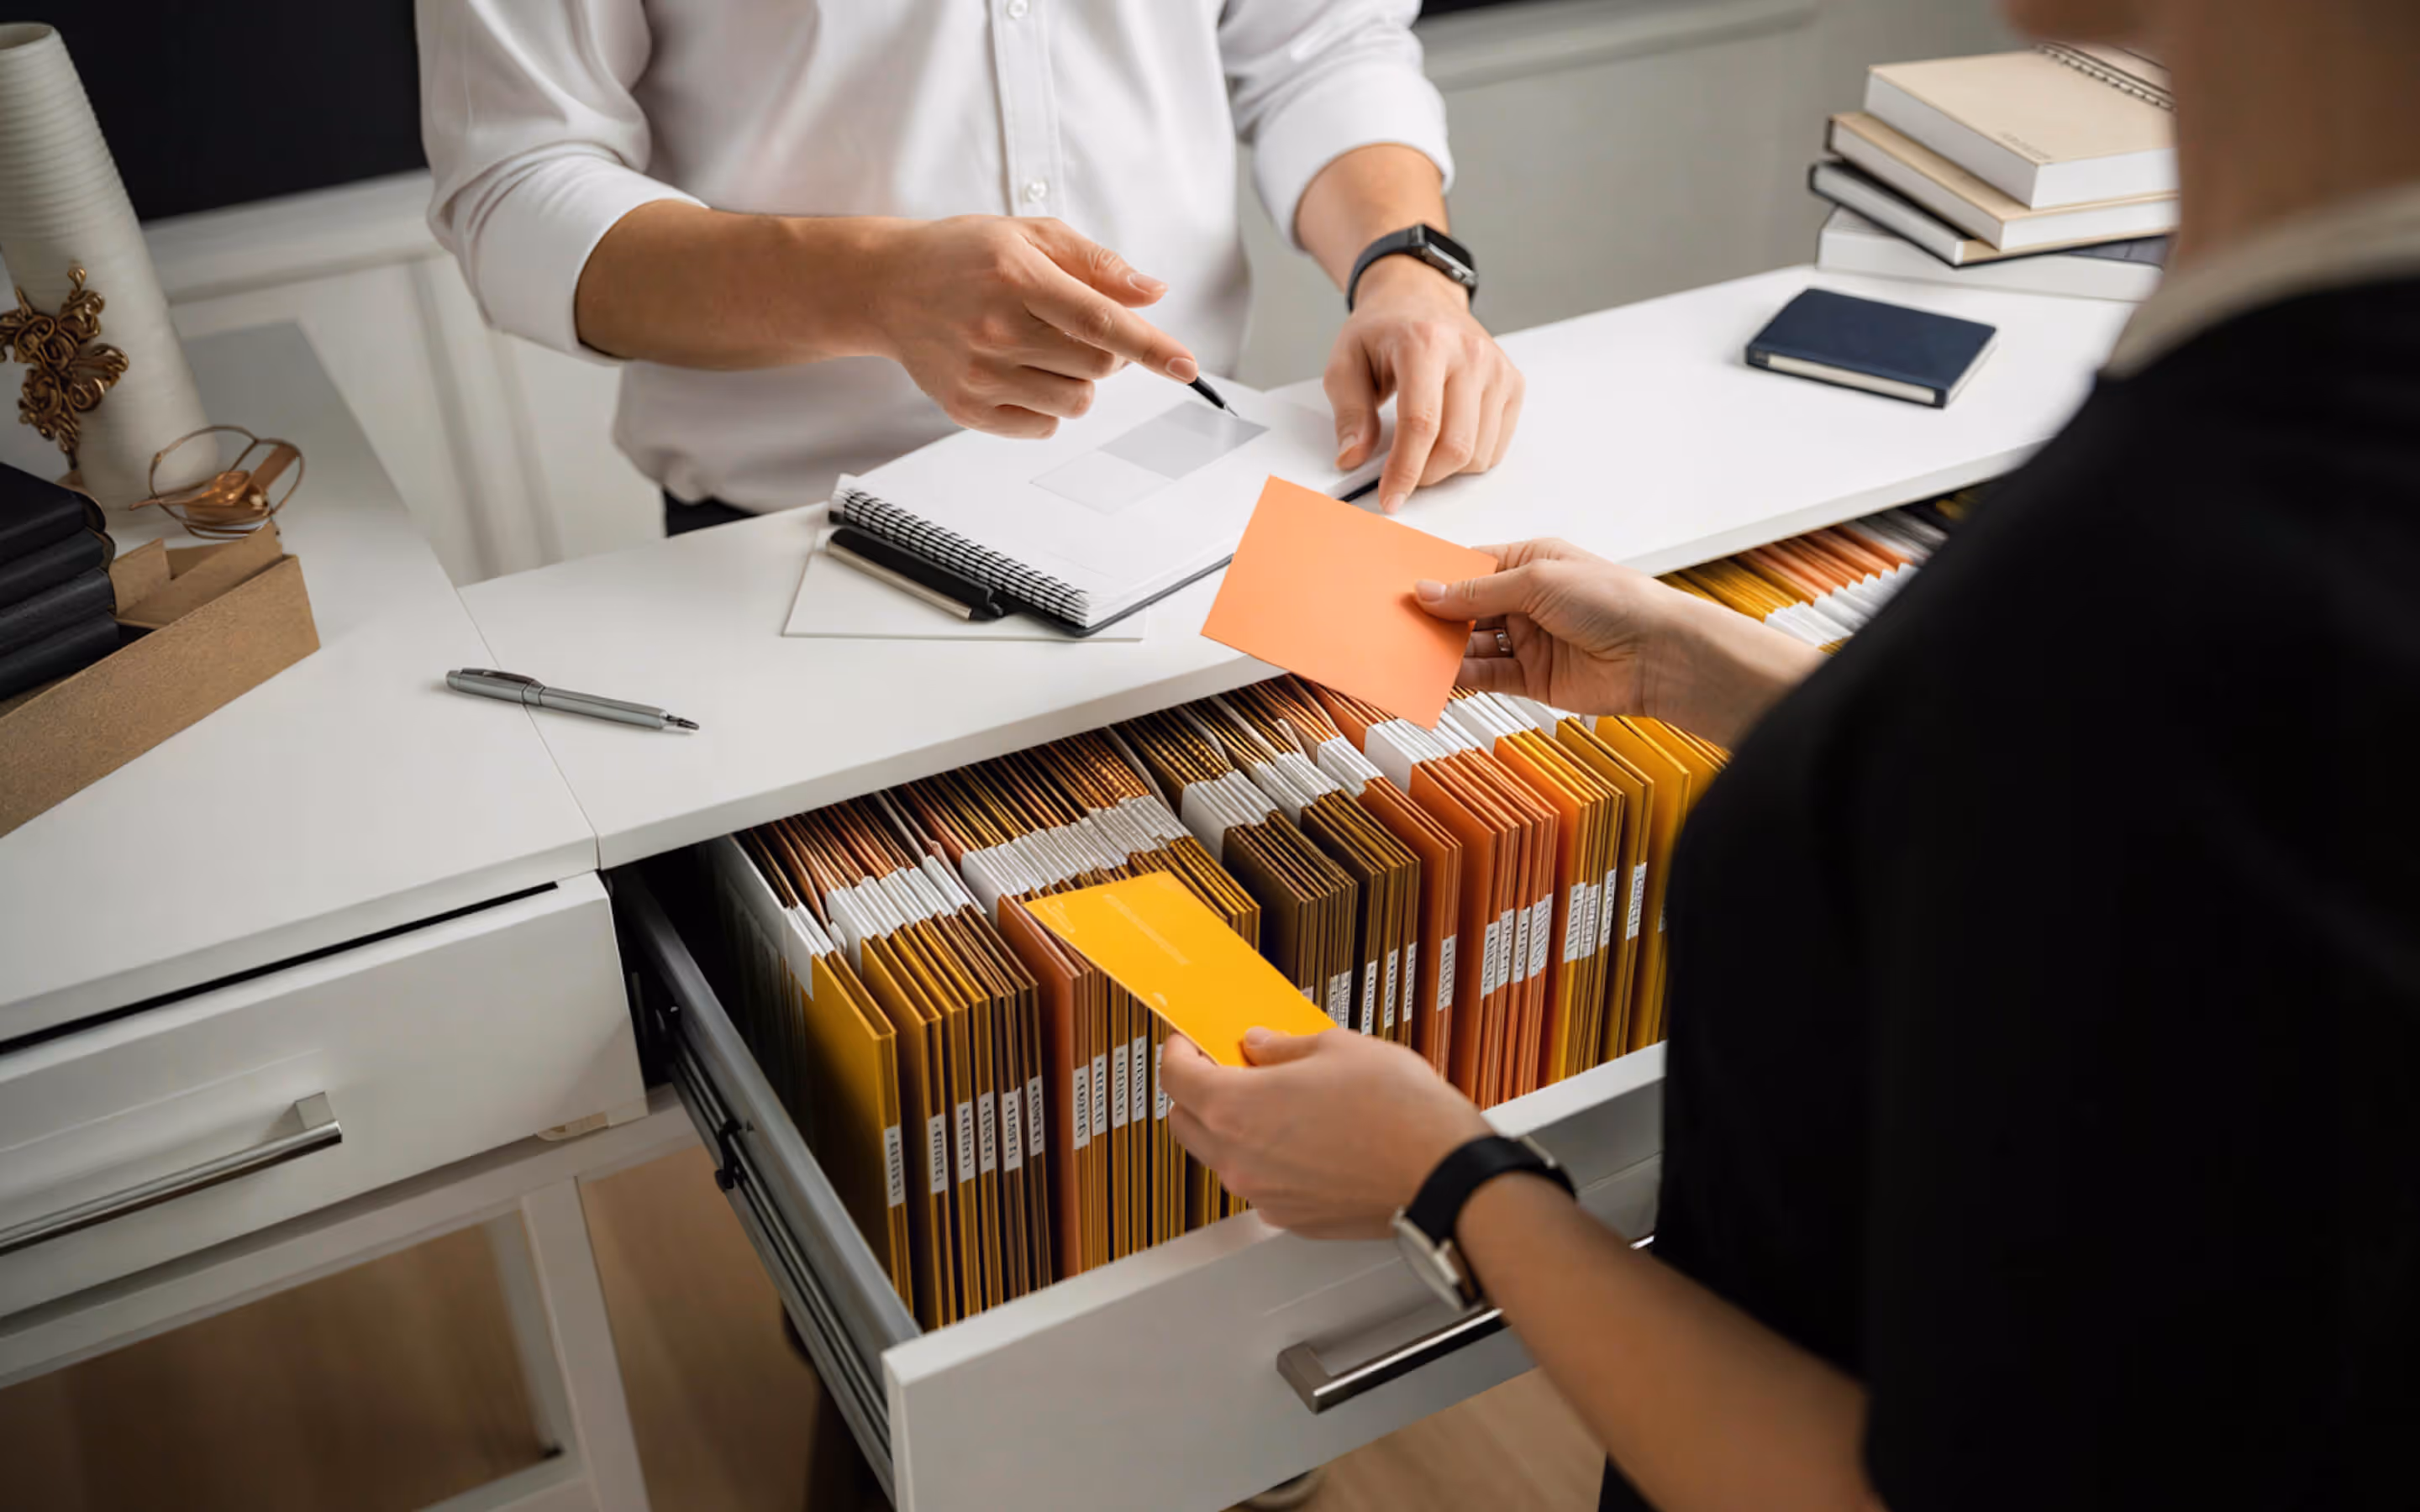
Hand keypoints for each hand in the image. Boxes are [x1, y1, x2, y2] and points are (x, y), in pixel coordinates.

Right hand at [866, 216, 1199, 438]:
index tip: (1186, 365)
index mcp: (1016, 275)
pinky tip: (1021, 372)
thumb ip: (1095, 263)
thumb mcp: (1030, 236)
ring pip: (1076, 401)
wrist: (886, 286)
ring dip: (1079, 380)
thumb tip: (1153, 293)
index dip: (1149, 345)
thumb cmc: (964, 256)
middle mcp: (996, 328)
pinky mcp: (967, 409)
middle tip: (1077, 327)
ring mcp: (979, 374)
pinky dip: (1048, 406)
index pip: (1099, 319)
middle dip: (1107, 351)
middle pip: (1097, 364)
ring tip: (1043, 348)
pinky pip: (1044, 427)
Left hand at [1159, 1028, 1489, 1239]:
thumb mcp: (1337, 1048)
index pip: (1175, 1078)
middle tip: (1228, 1067)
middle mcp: (1240, 1160)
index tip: (1191, 1041)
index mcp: (1237, 1109)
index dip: (1179, 1052)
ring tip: (1277, 1100)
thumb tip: (1261, 1046)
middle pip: (1185, 1122)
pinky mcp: (1293, 1219)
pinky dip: (1267, 1160)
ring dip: (1232, 1128)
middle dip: (1197, 1092)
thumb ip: (1284, 1046)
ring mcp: (1265, 1195)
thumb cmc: (1400, 1113)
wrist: (1443, 1176)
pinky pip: (1261, 1184)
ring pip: (1222, 1158)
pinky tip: (1306, 1137)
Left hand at [1327, 259, 1523, 513]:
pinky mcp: (1513, 382)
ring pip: (1480, 452)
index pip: (1421, 424)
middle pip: (1456, 445)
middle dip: (1425, 476)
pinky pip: (1497, 445)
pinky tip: (1447, 438)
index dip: (1405, 471)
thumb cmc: (1381, 331)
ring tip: (1421, 450)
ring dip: (1447, 469)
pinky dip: (1470, 457)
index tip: (1390, 498)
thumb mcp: (1345, 363)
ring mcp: (1497, 368)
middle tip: (1401, 476)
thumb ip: (1349, 414)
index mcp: (1425, 343)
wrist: (1419, 296)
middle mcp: (1469, 353)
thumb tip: (1353, 458)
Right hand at [1415, 537, 1827, 746]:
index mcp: (1530, 561)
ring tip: (1408, 652)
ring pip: (1471, 644)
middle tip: (1394, 621)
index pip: (1470, 565)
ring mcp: (1528, 640)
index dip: (1435, 576)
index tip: (1399, 584)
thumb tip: (1430, 590)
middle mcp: (1527, 599)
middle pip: (1465, 607)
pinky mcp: (1532, 678)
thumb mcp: (1538, 580)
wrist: (1658, 654)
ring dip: (1443, 649)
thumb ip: (1479, 589)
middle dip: (1433, 616)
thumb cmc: (1616, 600)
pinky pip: (1485, 676)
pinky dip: (1460, 678)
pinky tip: (1437, 676)